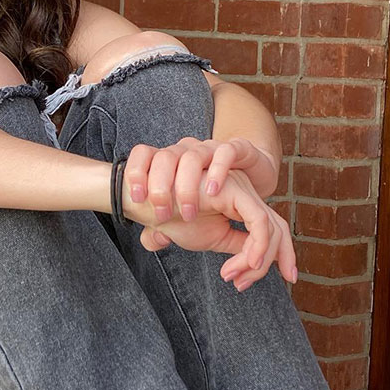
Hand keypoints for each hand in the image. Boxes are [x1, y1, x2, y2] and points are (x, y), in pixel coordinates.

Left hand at [123, 137, 274, 222]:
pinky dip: (219, 170)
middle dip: (160, 188)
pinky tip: (212, 192)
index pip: (143, 154)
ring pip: (192, 157)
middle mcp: (188, 151)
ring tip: (187, 213)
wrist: (254, 178)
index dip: (135, 172)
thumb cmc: (215, 199)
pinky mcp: (239, 149)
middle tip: (163, 216)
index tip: (135, 198)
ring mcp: (212, 149)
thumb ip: (170, 228)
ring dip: (186, 186)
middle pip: (164, 158)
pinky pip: (227, 152)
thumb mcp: (190, 217)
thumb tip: (156, 240)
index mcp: (170, 161)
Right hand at [124, 167, 298, 289]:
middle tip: (243, 285)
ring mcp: (241, 189)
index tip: (287, 278)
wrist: (147, 204)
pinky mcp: (234, 190)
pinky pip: (258, 221)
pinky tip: (245, 263)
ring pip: (269, 229)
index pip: (273, 229)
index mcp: (241, 203)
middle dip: (275, 261)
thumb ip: (236, 245)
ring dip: (255, 260)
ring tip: (230, 275)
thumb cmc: (174, 217)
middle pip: (278, 229)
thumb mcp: (211, 237)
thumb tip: (255, 263)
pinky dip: (257, 246)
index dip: (284, 254)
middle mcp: (245, 193)